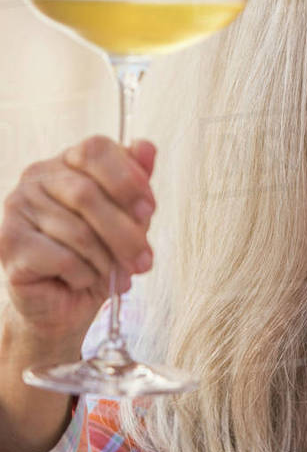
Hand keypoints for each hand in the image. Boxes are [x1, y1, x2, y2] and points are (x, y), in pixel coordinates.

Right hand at [0, 136, 155, 353]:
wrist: (63, 304)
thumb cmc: (97, 256)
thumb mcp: (127, 219)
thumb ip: (136, 184)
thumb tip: (146, 147)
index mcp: (66, 162)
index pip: (95, 150)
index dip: (127, 178)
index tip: (149, 209)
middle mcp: (35, 178)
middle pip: (86, 194)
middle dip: (124, 233)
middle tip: (143, 260)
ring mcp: (17, 208)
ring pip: (77, 231)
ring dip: (105, 260)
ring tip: (110, 274)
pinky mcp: (9, 243)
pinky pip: (62, 258)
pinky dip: (83, 275)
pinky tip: (80, 280)